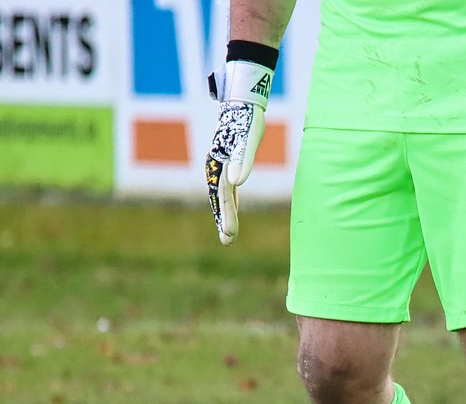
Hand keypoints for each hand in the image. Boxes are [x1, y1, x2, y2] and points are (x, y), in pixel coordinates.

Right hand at [205, 59, 271, 244]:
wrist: (243, 102)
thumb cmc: (248, 121)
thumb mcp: (249, 141)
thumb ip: (243, 162)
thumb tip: (237, 182)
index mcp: (220, 164)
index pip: (223, 195)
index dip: (226, 215)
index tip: (230, 234)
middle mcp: (216, 166)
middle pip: (219, 198)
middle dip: (223, 219)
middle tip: (228, 240)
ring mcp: (219, 164)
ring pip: (220, 194)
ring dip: (224, 212)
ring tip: (228, 233)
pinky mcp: (227, 162)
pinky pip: (225, 186)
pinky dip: (228, 200)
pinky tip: (233, 210)